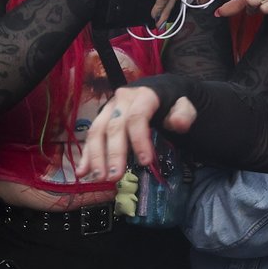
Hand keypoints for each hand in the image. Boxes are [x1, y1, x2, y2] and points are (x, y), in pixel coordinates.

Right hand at [80, 87, 196, 180]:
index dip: (139, 140)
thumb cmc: (173, 101)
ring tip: (99, 178)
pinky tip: (82, 172)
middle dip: (113, 154)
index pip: (137, 117)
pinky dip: (86, 155)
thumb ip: (184, 113)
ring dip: (96, 156)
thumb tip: (178, 123)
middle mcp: (121, 101)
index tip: (145, 162)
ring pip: (96, 132)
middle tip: (114, 177)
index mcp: (143, 95)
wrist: (162, 91)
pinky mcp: (101, 119)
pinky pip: (90, 137)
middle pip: (113, 128)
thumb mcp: (185, 104)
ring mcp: (108, 110)